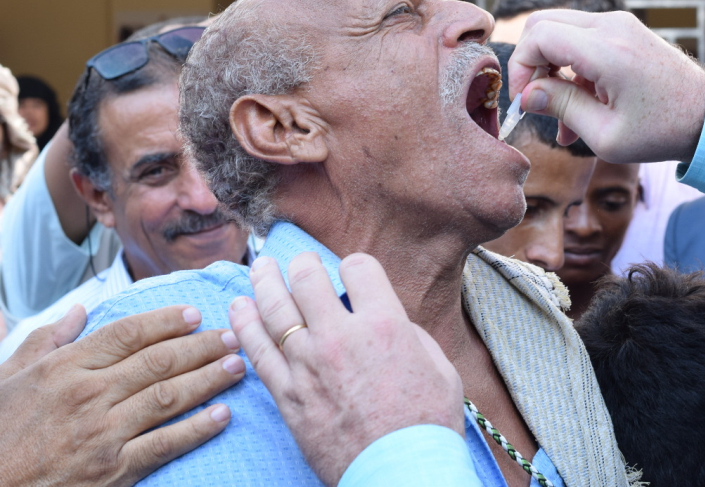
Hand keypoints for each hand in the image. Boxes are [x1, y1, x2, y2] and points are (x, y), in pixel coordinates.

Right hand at [0, 304, 245, 486]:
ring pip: (168, 396)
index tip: (194, 314)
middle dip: (201, 346)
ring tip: (238, 365)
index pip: (127, 334)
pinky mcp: (113, 471)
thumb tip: (79, 311)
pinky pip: (164, 444)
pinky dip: (197, 429)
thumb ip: (46, 340)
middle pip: (158, 360)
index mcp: (64, 368)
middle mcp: (87, 394)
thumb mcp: (7, 377)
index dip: (166, 321)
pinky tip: (223, 415)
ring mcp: (102, 433)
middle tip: (232, 336)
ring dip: (208, 378)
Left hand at [229, 253, 462, 486]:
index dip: (355, 266)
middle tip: (300, 263)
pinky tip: (238, 307)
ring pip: (274, 308)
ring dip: (265, 281)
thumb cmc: (427, 425)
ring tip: (260, 267)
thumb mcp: (440, 369)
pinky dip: (244, 324)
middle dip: (303, 264)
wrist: (401, 472)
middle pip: (307, 279)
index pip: (358, 268)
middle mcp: (341, 336)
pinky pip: (257, 350)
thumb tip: (392, 322)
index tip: (353, 274)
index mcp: (384, 324)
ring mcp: (308, 365)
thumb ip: (411, 336)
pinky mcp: (287, 394)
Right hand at [508, 9, 704, 163]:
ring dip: (550, 68)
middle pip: (543, 24)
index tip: (523, 100)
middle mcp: (612, 26)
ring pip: (559, 30)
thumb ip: (561, 108)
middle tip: (534, 100)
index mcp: (607, 50)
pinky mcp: (624, 32)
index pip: (539, 36)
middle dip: (529, 62)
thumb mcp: (605, 134)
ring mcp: (619, 25)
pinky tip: (578, 108)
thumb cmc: (663, 131)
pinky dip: (570, 68)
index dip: (520, 67)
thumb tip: (526, 95)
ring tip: (560, 116)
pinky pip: (581, 40)